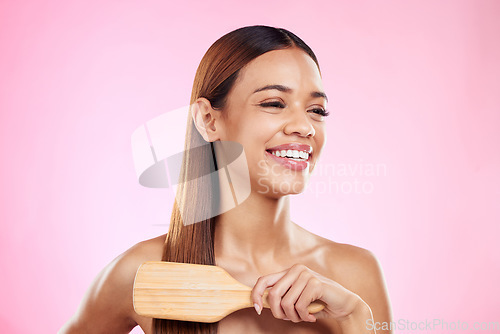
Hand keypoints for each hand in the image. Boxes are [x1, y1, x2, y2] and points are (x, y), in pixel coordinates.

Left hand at [251, 263, 365, 322]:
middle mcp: (296, 270)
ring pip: (286, 303)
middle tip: (290, 319)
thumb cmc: (319, 303)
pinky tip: (312, 317)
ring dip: (294, 317)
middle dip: (278, 313)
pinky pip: (300, 306)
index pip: (264, 280)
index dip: (256, 295)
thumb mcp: (296, 299)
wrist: (344, 304)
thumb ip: (282, 298)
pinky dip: (304, 317)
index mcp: (289, 272)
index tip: (258, 310)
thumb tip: (261, 303)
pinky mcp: (315, 283)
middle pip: (273, 294)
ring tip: (303, 317)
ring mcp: (306, 275)